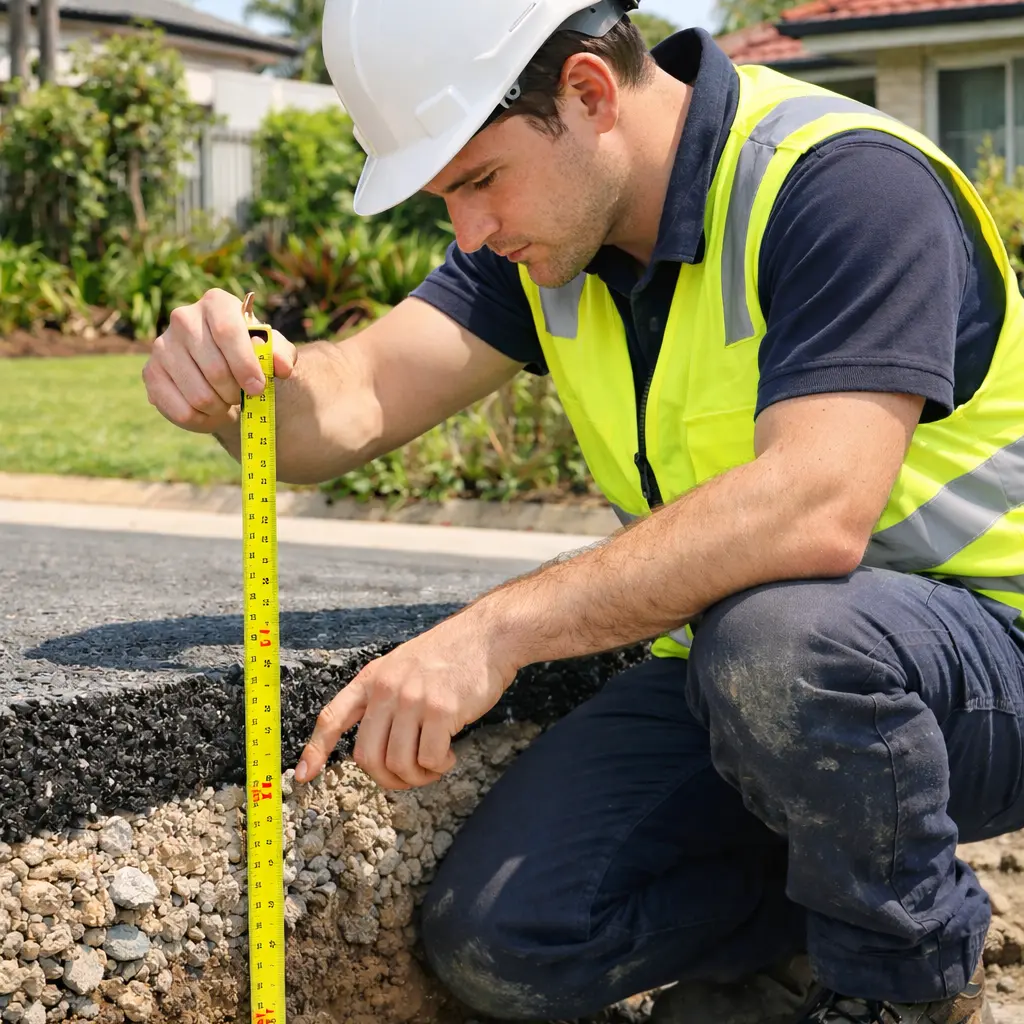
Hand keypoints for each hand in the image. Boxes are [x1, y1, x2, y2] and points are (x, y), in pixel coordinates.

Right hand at [142, 288, 296, 433]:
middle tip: (242, 395)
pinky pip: (181, 411)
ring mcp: (162, 345)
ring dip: (220, 408)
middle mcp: (183, 318)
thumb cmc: (249, 355)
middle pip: (215, 368)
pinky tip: (209, 411)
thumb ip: (281, 355)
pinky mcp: (150, 373)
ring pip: (199, 395)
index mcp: (216, 303)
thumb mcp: (271, 352)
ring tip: (226, 401)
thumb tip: (282, 368)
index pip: (228, 331)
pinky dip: (202, 420)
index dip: (245, 365)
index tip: (258, 388)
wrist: (220, 368)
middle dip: (235, 392)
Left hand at [295, 615, 517, 789]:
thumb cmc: (451, 655)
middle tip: (410, 777)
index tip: (303, 776)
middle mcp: (386, 688)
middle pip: (367, 756)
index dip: (316, 749)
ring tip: (435, 766)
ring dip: (417, 776)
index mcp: (373, 678)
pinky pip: (430, 758)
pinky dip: (439, 767)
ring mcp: (412, 698)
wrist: (488, 635)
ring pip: (398, 762)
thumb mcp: (404, 666)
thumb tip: (379, 747)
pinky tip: (450, 756)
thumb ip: (386, 698)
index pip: (333, 716)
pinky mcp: (440, 709)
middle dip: (387, 778)